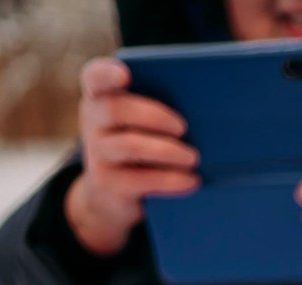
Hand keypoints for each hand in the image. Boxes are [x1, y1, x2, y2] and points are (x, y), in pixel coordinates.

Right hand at [63, 57, 197, 256]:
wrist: (113, 194)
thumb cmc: (141, 142)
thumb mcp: (144, 121)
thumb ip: (163, 105)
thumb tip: (208, 106)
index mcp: (102, 96)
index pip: (96, 77)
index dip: (107, 73)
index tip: (125, 73)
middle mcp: (93, 121)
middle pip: (116, 109)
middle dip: (154, 116)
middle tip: (184, 127)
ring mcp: (98, 153)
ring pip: (130, 145)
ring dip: (167, 151)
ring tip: (193, 157)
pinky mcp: (108, 183)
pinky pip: (140, 180)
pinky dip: (170, 180)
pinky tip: (192, 180)